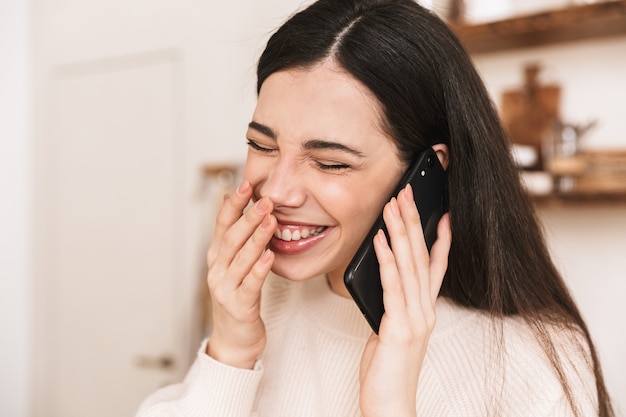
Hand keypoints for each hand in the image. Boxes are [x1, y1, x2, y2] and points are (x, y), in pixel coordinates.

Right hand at [205, 180, 276, 368]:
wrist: (234, 339)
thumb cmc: (238, 298)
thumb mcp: (234, 265)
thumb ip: (235, 238)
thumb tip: (235, 203)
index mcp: (217, 257)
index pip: (222, 224)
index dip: (233, 204)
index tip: (246, 184)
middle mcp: (217, 270)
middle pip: (231, 238)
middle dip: (248, 217)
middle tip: (265, 199)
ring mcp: (225, 288)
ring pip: (240, 258)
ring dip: (256, 237)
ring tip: (271, 220)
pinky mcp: (239, 306)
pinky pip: (251, 284)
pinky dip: (260, 268)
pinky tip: (270, 255)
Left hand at [359, 184, 451, 416]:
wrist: (391, 406)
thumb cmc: (388, 371)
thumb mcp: (392, 332)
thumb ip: (393, 308)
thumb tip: (385, 283)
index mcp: (424, 312)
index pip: (437, 269)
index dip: (442, 240)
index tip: (443, 215)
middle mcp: (425, 312)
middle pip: (422, 258)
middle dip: (415, 222)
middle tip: (408, 193)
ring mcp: (415, 319)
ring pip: (410, 266)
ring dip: (401, 232)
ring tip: (394, 204)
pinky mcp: (400, 328)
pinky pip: (392, 286)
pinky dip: (386, 259)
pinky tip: (379, 239)